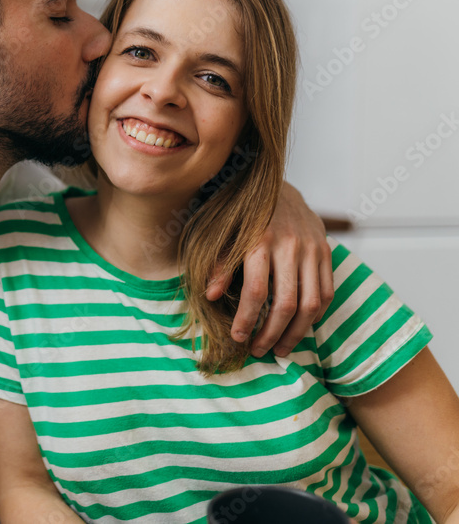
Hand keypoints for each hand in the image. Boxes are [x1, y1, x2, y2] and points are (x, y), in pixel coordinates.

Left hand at [207, 182, 333, 357]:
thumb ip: (219, 263)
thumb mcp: (223, 232)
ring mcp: (312, 248)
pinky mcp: (326, 251)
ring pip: (311, 304)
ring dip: (296, 333)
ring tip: (281, 348)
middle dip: (271, 334)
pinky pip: (327, 292)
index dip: (247, 319)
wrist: (277, 185)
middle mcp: (290, 246)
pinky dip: (315, 315)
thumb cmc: (242, 214)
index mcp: (260, 240)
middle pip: (286, 303)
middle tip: (259, 351)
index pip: (256, 292)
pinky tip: (299, 327)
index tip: (238, 338)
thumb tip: (208, 295)